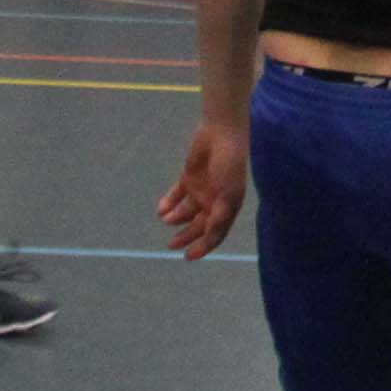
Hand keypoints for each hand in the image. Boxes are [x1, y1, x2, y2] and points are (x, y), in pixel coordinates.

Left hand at [157, 123, 248, 257]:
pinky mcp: (189, 178)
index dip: (204, 246)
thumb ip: (219, 216)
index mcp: (228, 207)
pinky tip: (161, 209)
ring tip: (165, 220)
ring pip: (186, 212)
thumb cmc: (229, 165)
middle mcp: (214, 201)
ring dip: (176, 219)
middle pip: (199, 225)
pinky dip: (169, 203)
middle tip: (171, 245)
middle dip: (186, 236)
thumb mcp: (228, 194)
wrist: (220, 134)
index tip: (189, 256)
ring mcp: (201, 190)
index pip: (216, 233)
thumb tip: (210, 236)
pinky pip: (177, 195)